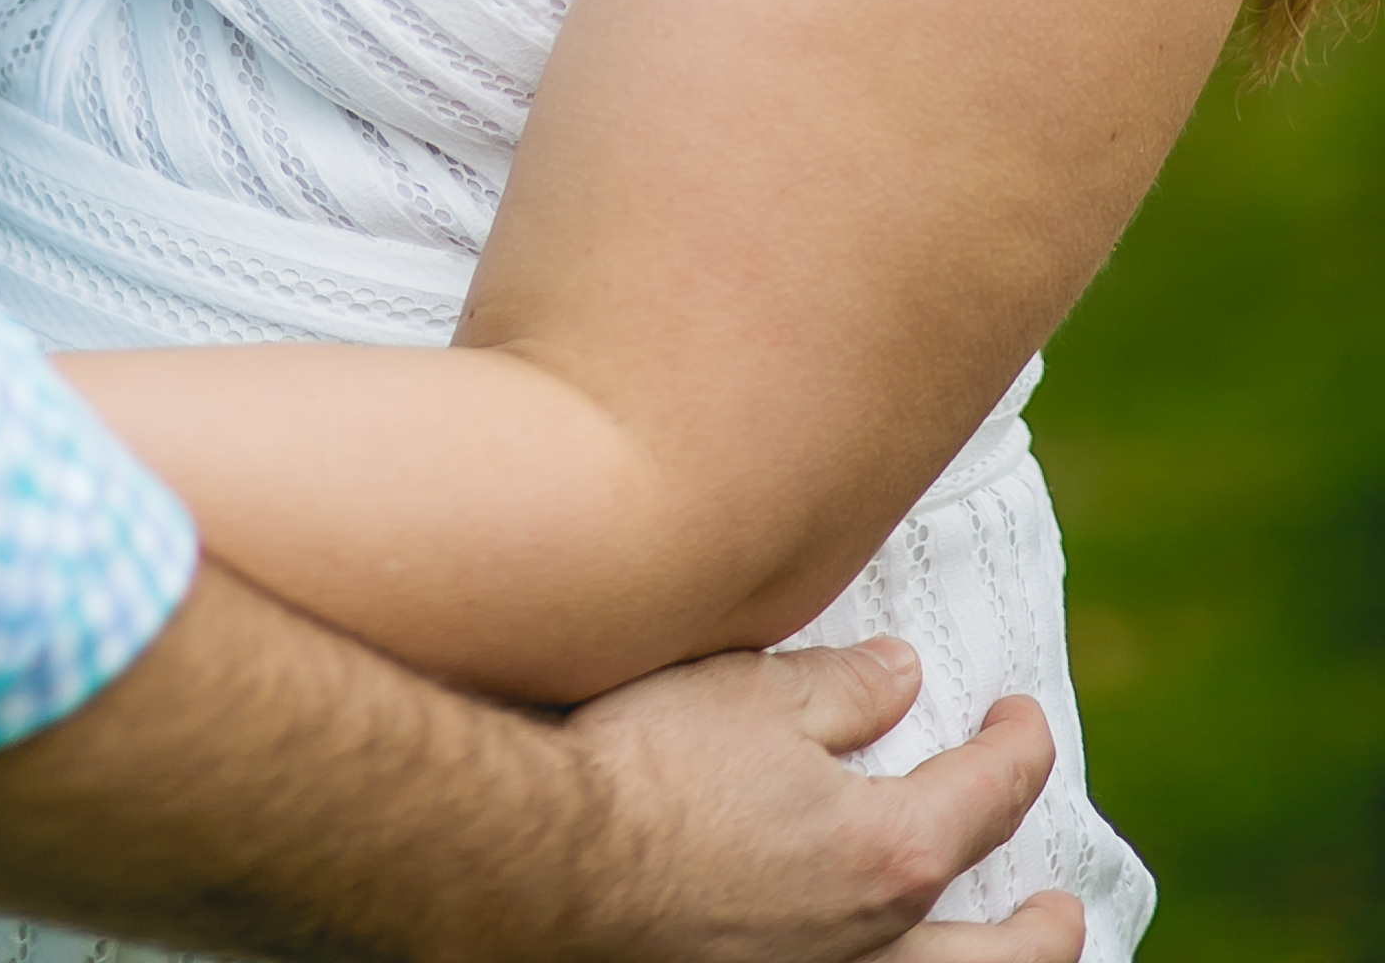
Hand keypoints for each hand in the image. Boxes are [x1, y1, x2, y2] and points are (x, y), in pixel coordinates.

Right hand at [556, 635, 1083, 962]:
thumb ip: (845, 688)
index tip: (1018, 713)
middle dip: (1047, 928)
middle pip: (1008, 956)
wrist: (550, 861)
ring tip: (1009, 958)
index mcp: (890, 852)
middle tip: (1063, 900)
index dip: (1019, 745)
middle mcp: (876, 945)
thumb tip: (905, 678)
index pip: (991, 795)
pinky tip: (891, 956)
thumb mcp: (752, 693)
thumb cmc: (649, 766)